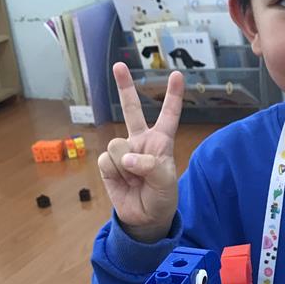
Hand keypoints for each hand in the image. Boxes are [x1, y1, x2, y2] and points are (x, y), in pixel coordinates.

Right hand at [98, 62, 184, 240]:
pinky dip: (116, 174)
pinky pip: (107, 161)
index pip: (169, 115)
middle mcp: (140, 141)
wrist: (145, 218)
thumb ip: (150, 166)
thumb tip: (126, 157)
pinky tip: (124, 182)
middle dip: (124, 86)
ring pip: (117, 145)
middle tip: (118, 65)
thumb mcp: (166, 182)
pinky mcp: (108, 164)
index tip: (177, 74)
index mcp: (161, 142)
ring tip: (135, 180)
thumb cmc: (162, 197)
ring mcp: (122, 151)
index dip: (173, 96)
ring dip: (127, 167)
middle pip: (131, 109)